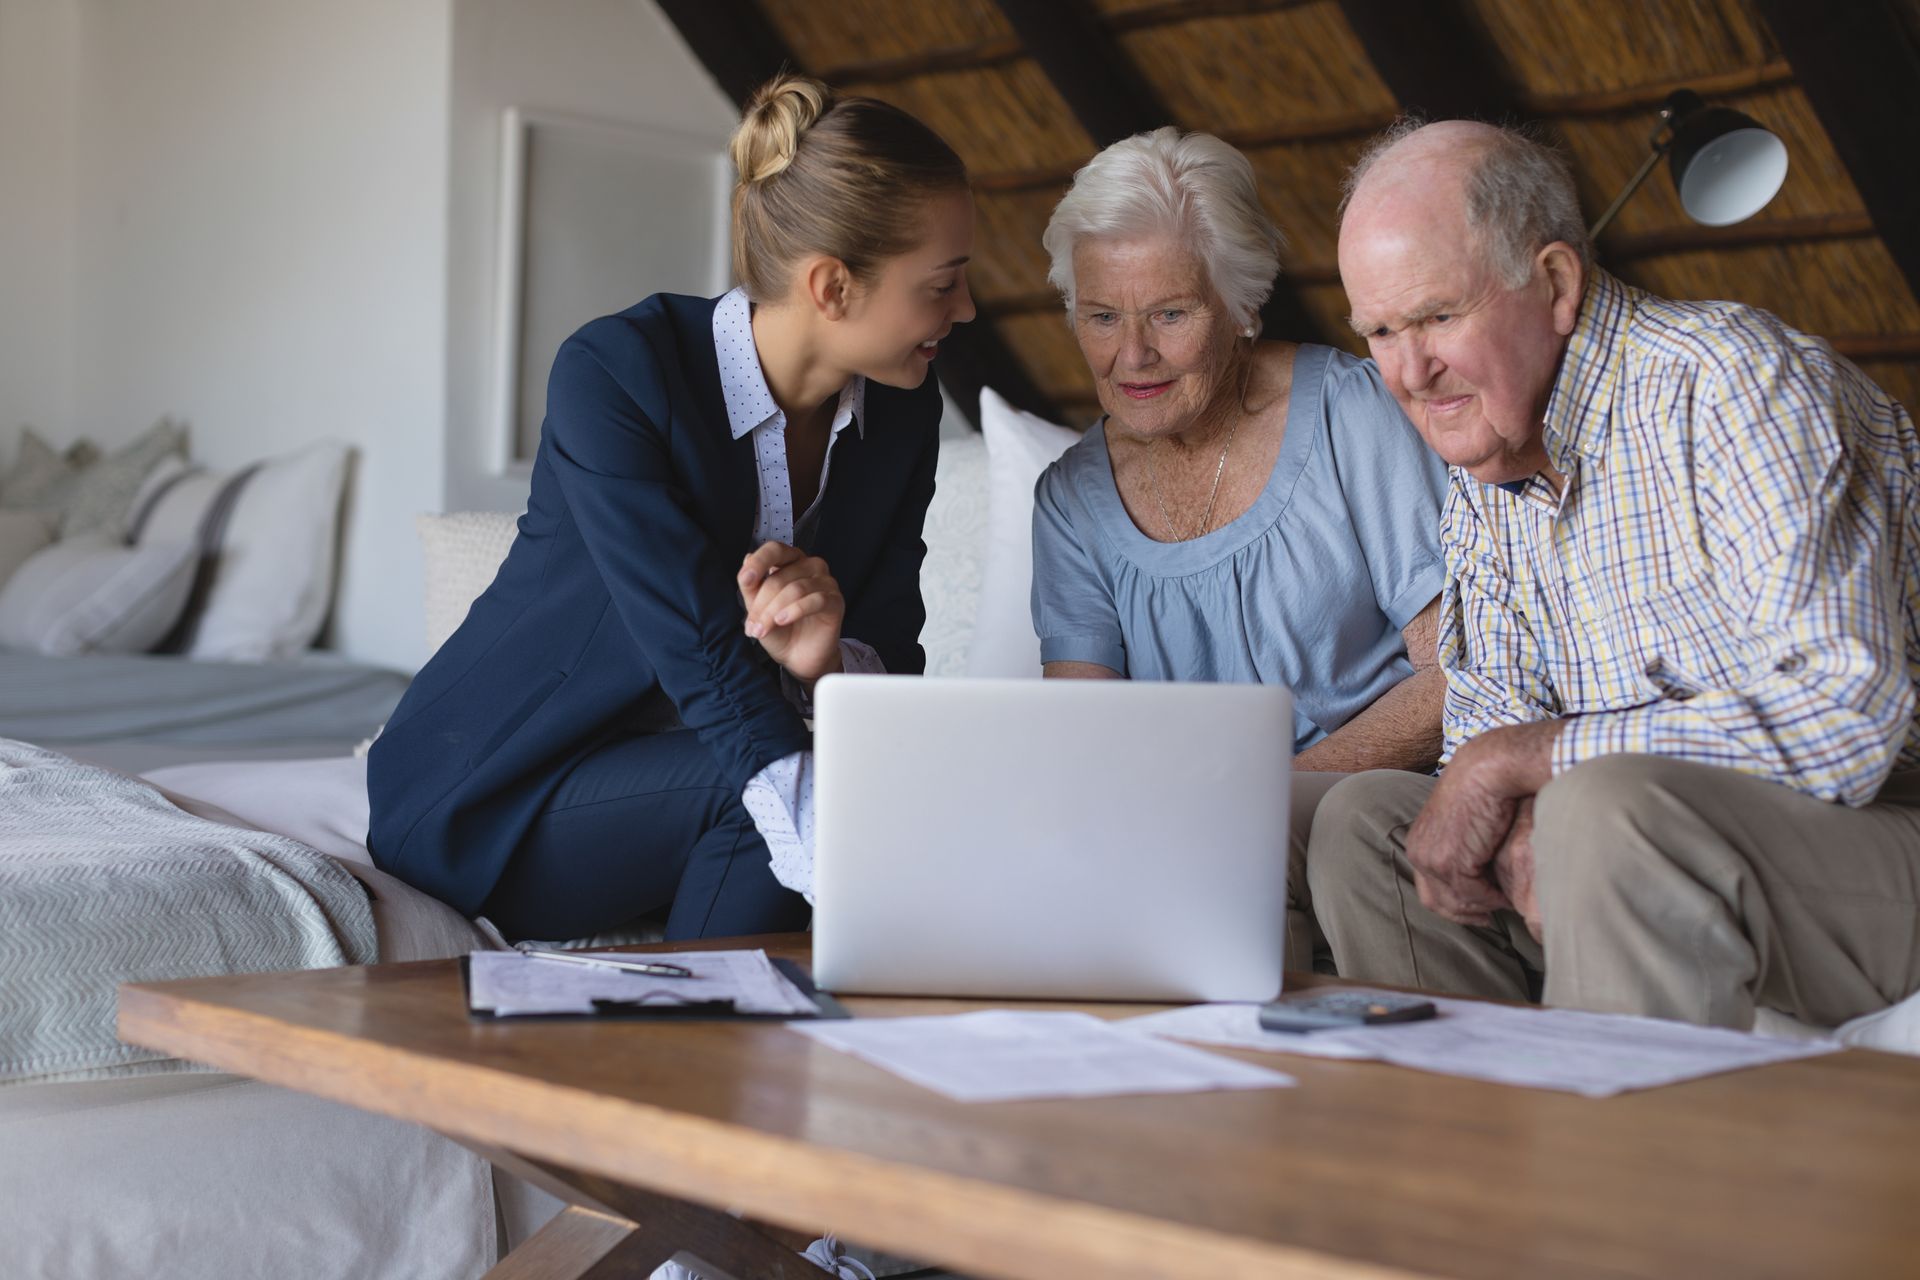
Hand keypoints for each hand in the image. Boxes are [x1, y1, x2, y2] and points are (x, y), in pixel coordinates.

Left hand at [738, 542, 843, 683]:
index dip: (759, 562)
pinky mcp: (835, 601)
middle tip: (752, 626)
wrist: (798, 657)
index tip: (746, 579)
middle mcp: (810, 566)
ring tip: (763, 629)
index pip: (775, 550)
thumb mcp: (757, 608)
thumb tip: (747, 558)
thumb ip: (751, 586)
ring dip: (774, 611)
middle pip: (780, 576)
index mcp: (790, 562)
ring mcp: (826, 582)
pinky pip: (815, 599)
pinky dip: (795, 610)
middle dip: (761, 603)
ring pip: (795, 589)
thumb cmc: (780, 629)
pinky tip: (782, 621)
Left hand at [1407, 720, 1563, 928]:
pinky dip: (1492, 899)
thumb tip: (1478, 865)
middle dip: (1463, 912)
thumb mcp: (1462, 820)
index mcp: (1418, 842)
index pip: (1428, 888)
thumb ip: (1461, 842)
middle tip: (1488, 917)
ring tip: (1502, 903)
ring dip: (1481, 906)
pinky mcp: (1452, 863)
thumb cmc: (1483, 788)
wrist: (1488, 769)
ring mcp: (1433, 860)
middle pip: (1436, 902)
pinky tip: (1507, 895)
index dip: (1453, 902)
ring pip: (1456, 903)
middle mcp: (1418, 853)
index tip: (1478, 907)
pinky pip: (1474, 895)